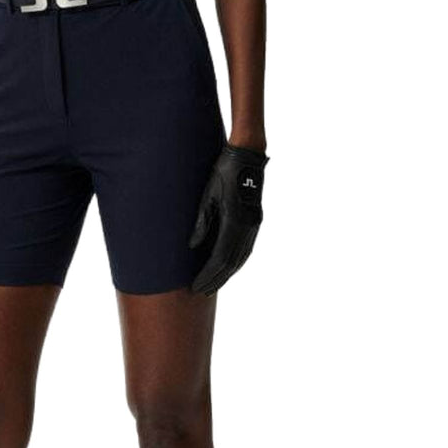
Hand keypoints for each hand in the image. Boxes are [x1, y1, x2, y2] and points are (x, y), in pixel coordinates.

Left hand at [189, 145, 268, 295]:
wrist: (247, 155)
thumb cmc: (223, 171)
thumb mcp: (207, 195)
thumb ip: (202, 221)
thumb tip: (192, 246)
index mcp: (235, 221)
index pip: (219, 257)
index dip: (207, 274)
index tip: (196, 286)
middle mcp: (247, 226)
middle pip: (231, 263)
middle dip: (215, 279)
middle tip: (201, 292)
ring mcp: (254, 224)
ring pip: (240, 258)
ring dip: (226, 274)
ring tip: (212, 285)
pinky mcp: (255, 220)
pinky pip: (245, 249)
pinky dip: (235, 262)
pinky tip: (227, 268)